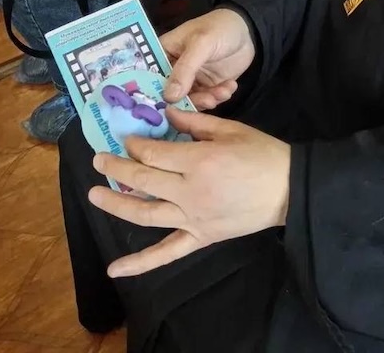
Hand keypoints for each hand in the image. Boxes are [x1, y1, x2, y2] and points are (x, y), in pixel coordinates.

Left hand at [88, 110, 290, 276]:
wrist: (288, 189)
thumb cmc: (262, 154)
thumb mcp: (231, 129)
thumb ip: (196, 123)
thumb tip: (167, 115)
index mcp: (199, 161)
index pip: (154, 154)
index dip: (136, 144)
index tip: (126, 137)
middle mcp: (189, 192)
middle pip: (143, 180)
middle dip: (116, 168)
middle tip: (98, 159)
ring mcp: (192, 219)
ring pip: (145, 214)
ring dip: (116, 204)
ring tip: (94, 194)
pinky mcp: (200, 238)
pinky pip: (166, 253)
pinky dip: (139, 264)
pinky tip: (115, 269)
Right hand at [161, 8, 256, 109]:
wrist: (248, 31)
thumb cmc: (220, 28)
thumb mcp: (202, 44)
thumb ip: (186, 69)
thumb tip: (169, 97)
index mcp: (164, 53)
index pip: (149, 76)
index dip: (151, 94)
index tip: (161, 110)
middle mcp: (173, 69)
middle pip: (169, 95)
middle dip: (187, 102)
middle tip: (207, 100)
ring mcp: (190, 80)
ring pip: (189, 101)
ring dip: (206, 100)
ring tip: (222, 92)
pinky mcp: (206, 86)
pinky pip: (206, 100)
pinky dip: (218, 97)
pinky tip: (229, 87)